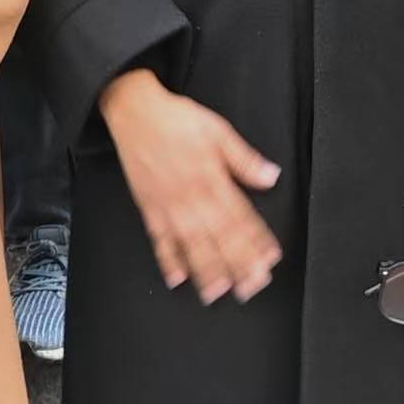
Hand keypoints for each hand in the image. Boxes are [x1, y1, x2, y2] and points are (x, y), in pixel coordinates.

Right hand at [102, 67, 282, 301]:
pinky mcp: (148, 207)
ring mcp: (167, 205)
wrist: (134, 110)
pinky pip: (159, 239)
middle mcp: (190, 196)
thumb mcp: (218, 130)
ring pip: (190, 244)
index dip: (256, 240)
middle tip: (251, 286)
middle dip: (237, 264)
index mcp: (211, 177)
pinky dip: (167, 259)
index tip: (270, 260)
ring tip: (218, 292)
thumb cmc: (175, 119)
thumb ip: (244, 158)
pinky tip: (177, 278)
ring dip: (206, 270)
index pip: (239, 216)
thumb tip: (270, 176)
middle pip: (218, 237)